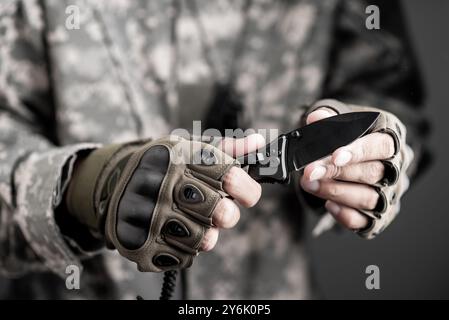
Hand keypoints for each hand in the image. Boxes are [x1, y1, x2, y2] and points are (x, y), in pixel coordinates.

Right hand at [66, 134, 264, 270]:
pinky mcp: (139, 243)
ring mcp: (149, 216)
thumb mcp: (189, 148)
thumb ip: (225, 149)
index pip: (230, 176)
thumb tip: (258, 143)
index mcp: (179, 157)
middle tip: (220, 210)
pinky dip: (185, 247)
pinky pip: (184, 257)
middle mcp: (162, 184)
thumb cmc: (162, 165)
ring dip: (207, 233)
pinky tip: (175, 233)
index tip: (245, 194)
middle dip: (228, 214)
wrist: (112, 182)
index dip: (247, 189)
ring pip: (205, 239)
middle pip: (222, 213)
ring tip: (195, 221)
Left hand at [299, 100, 412, 237]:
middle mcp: (397, 167)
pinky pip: (364, 222)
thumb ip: (328, 117)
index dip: (358, 152)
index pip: (381, 146)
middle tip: (309, 172)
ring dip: (335, 193)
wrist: (348, 155)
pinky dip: (344, 215)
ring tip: (309, 184)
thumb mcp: (338, 118)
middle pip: (373, 173)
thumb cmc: (346, 134)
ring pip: (368, 198)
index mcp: (392, 136)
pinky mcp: (379, 216)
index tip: (334, 157)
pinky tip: (328, 205)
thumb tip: (316, 118)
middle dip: (336, 173)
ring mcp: (390, 193)